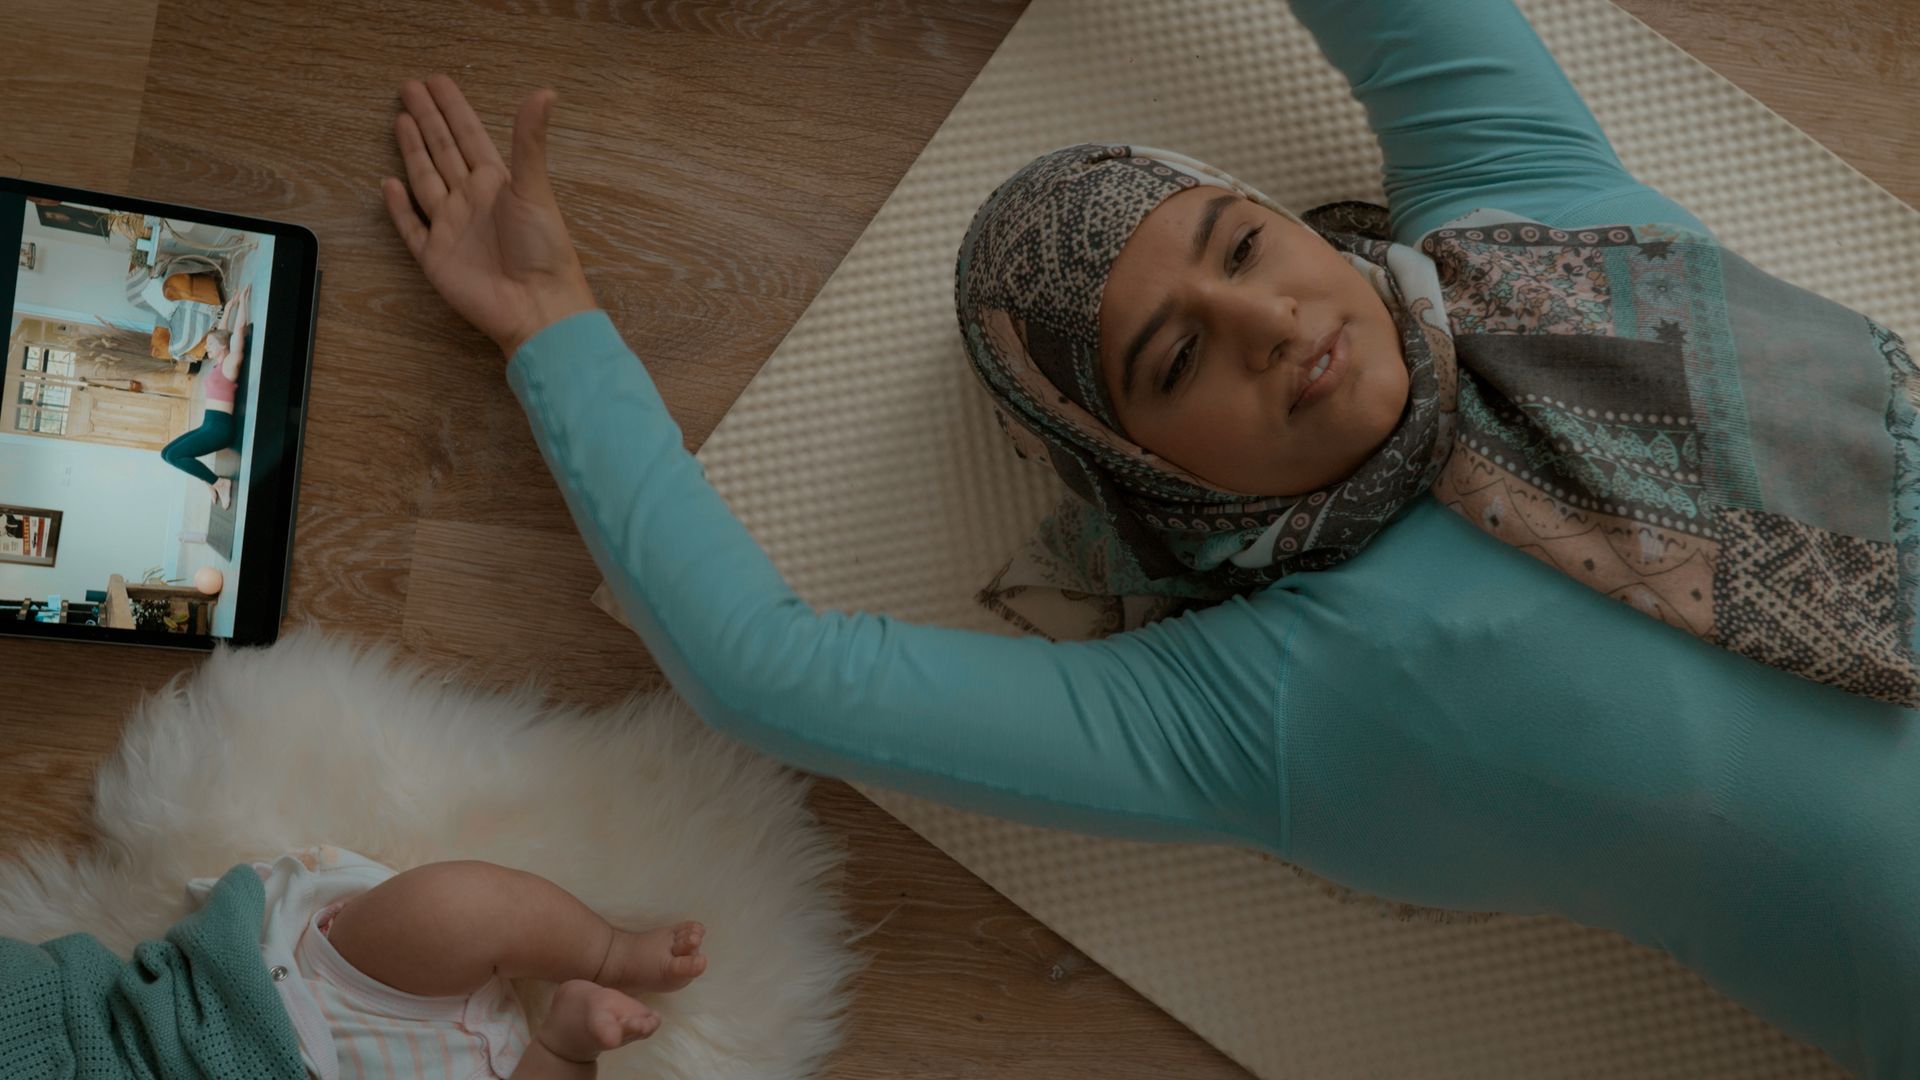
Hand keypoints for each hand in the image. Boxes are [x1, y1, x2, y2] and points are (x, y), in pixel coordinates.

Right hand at [382, 75, 596, 357]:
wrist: (535, 306)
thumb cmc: (543, 249)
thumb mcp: (534, 188)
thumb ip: (530, 140)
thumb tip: (546, 91)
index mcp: (495, 182)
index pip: (468, 135)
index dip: (452, 108)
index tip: (436, 81)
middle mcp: (471, 200)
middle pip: (442, 151)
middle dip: (427, 119)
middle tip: (408, 87)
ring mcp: (451, 227)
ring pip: (425, 181)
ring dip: (413, 151)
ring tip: (401, 121)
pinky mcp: (435, 257)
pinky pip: (411, 227)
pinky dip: (399, 208)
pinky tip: (389, 185)